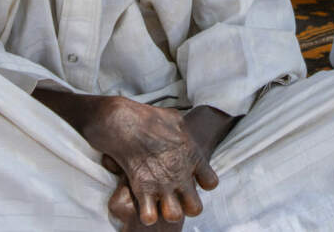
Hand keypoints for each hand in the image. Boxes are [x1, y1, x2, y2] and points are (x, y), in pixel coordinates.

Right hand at [87, 97, 217, 225]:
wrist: (123, 120)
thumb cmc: (147, 117)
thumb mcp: (174, 118)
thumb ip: (183, 132)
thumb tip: (183, 132)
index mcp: (192, 156)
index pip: (210, 183)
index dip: (201, 184)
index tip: (191, 179)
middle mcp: (181, 173)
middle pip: (195, 208)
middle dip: (187, 206)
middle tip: (176, 198)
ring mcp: (162, 183)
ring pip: (175, 216)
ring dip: (167, 212)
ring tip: (159, 204)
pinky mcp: (142, 189)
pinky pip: (150, 216)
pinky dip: (146, 214)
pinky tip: (143, 204)